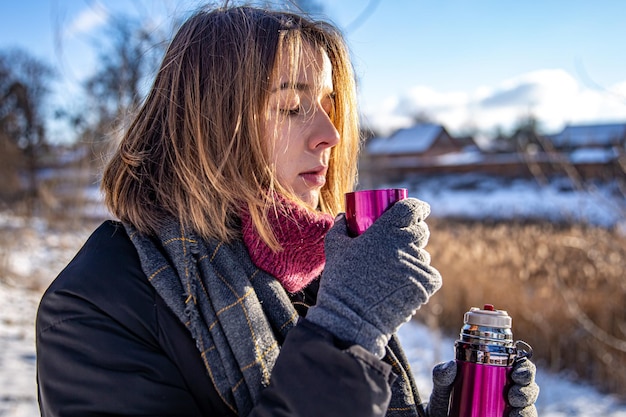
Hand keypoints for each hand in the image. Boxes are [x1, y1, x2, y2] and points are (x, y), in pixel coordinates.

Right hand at [306, 198, 441, 357]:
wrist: (352, 316)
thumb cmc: (341, 280)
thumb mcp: (335, 249)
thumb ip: (339, 228)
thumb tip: (343, 217)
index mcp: (386, 230)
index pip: (411, 208)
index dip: (417, 207)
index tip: (418, 210)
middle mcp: (405, 244)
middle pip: (420, 231)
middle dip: (415, 232)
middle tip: (404, 240)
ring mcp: (417, 265)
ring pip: (423, 255)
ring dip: (414, 257)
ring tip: (398, 268)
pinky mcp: (426, 284)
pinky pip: (429, 275)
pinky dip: (420, 277)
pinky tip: (406, 283)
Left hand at [424, 358, 539, 416]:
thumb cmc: (445, 402)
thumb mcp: (442, 388)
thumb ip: (442, 375)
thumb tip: (451, 365)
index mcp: (499, 376)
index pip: (519, 368)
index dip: (524, 368)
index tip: (517, 372)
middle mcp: (509, 394)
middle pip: (529, 387)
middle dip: (528, 389)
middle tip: (514, 394)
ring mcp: (511, 412)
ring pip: (529, 408)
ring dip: (526, 408)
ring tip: (514, 410)